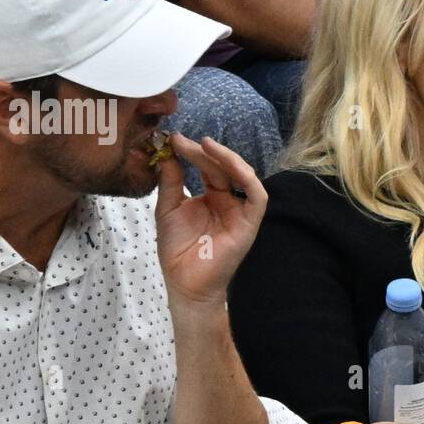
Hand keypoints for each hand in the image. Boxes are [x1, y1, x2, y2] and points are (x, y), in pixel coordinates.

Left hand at [154, 133, 267, 309]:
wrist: (184, 283)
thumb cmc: (177, 251)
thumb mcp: (168, 209)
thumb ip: (171, 181)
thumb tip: (166, 153)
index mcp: (212, 197)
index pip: (208, 168)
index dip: (193, 152)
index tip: (173, 140)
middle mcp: (229, 201)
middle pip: (222, 168)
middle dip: (204, 152)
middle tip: (182, 141)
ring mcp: (240, 211)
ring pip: (243, 175)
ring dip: (226, 158)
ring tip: (205, 145)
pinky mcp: (250, 223)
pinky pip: (257, 196)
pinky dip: (247, 178)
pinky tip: (230, 165)